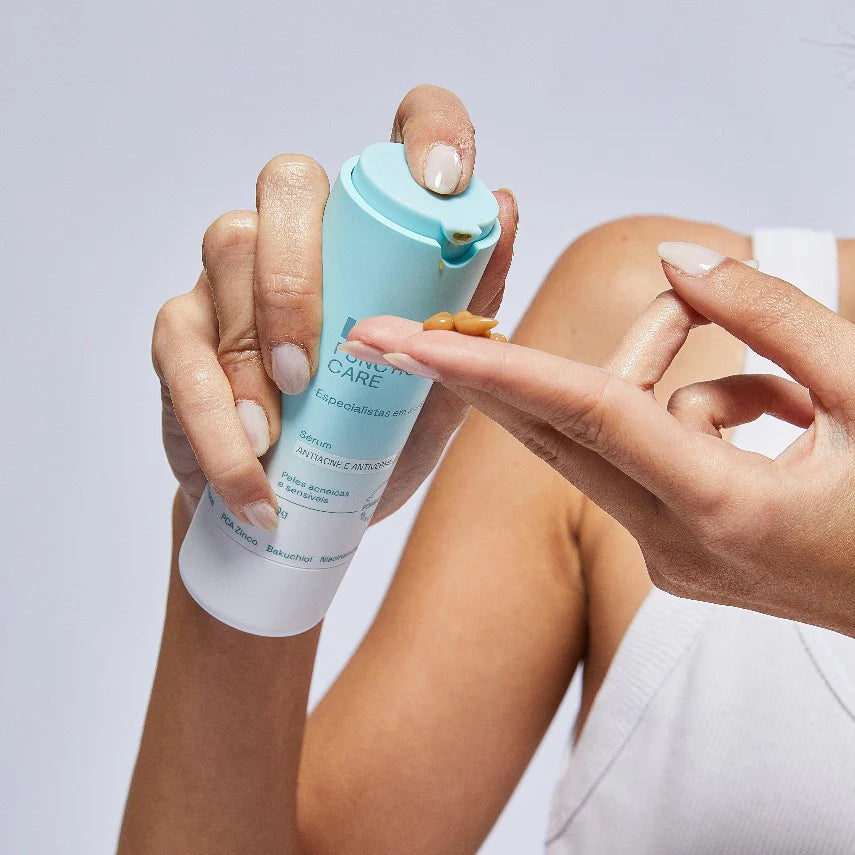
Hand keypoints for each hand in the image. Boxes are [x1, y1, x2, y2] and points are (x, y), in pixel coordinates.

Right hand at [151, 85, 517, 527]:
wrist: (299, 509)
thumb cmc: (368, 440)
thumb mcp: (433, 391)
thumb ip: (464, 316)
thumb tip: (506, 213)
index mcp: (368, 242)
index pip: (397, 153)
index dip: (428, 133)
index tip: (447, 182)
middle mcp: (296, 237)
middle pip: (291, 184)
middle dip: (304, 268)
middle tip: (314, 370)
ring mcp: (231, 277)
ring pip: (230, 246)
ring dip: (252, 346)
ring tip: (275, 435)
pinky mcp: (181, 332)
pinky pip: (184, 351)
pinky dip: (216, 421)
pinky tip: (249, 472)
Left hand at [346, 242, 854, 635]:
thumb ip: (769, 316)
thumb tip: (680, 261)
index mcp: (722, 507)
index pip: (582, 415)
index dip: (493, 367)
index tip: (409, 343)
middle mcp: (676, 543)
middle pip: (555, 431)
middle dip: (482, 374)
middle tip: (400, 332)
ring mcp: (673, 557)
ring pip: (615, 435)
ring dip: (665, 374)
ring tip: (781, 384)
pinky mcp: (680, 552)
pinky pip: (651, 458)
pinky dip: (698, 416)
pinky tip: (778, 419)